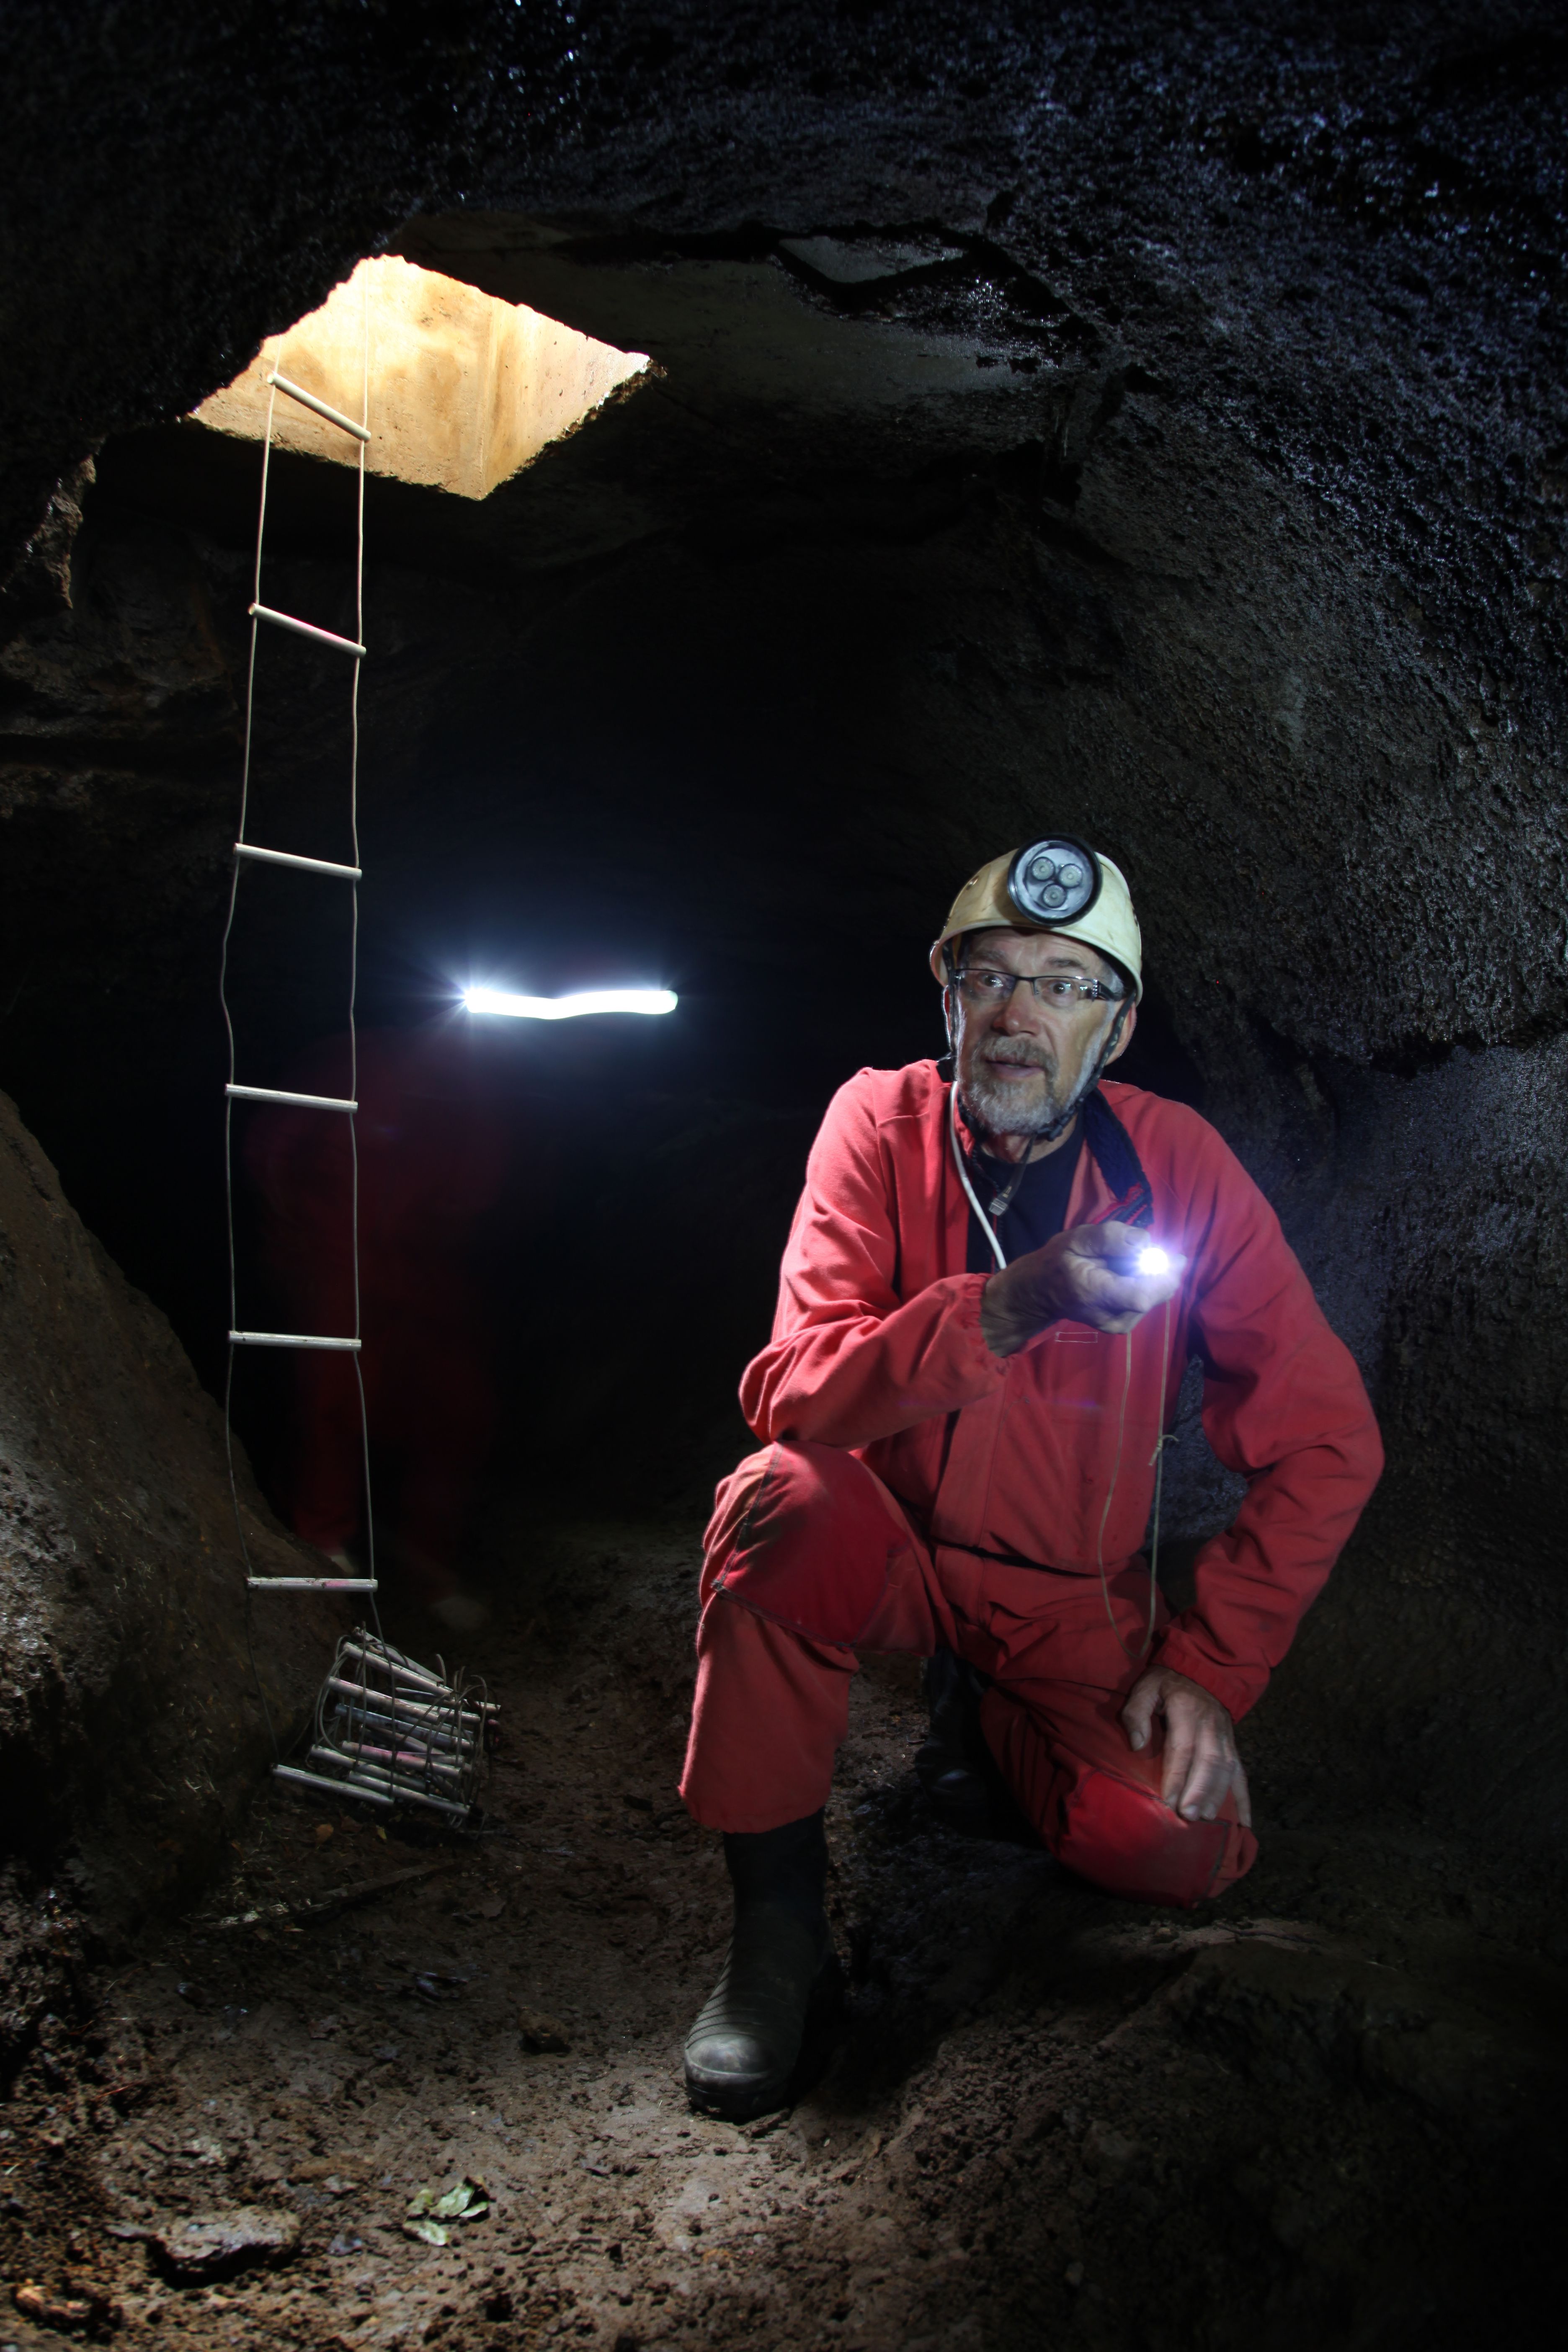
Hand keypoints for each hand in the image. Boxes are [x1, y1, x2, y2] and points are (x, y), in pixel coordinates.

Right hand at [980, 1218, 1185, 1355]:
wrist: (1041, 1293)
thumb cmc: (1057, 1262)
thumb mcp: (1076, 1239)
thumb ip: (1110, 1237)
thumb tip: (1145, 1241)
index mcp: (1096, 1294)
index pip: (1142, 1295)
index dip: (1165, 1275)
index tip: (1175, 1256)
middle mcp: (1111, 1317)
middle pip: (1155, 1294)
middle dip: (1160, 1268)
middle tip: (1142, 1250)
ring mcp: (1119, 1325)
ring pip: (1155, 1296)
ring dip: (1151, 1275)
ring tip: (1124, 1263)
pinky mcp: (1124, 1325)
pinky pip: (1149, 1300)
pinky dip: (1146, 1283)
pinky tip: (1126, 1275)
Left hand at [1122, 1666, 1251, 1825]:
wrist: (1203, 1671)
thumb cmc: (1168, 1683)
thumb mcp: (1146, 1687)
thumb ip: (1136, 1713)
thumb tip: (1136, 1744)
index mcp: (1187, 1710)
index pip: (1183, 1746)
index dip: (1177, 1774)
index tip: (1168, 1799)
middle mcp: (1211, 1725)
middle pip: (1208, 1761)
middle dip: (1199, 1791)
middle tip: (1189, 1816)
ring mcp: (1226, 1737)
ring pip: (1226, 1769)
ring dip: (1217, 1795)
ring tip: (1207, 1818)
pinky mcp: (1233, 1747)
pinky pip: (1241, 1774)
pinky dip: (1244, 1800)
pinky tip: (1244, 1822)